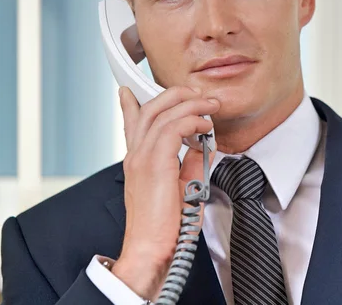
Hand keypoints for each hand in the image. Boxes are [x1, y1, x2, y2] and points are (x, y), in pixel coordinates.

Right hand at [111, 86, 218, 300]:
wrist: (152, 250)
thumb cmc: (166, 226)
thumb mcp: (182, 188)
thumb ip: (190, 164)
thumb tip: (203, 146)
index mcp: (138, 160)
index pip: (133, 123)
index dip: (132, 104)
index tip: (131, 91)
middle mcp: (136, 155)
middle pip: (150, 109)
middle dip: (176, 94)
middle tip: (197, 93)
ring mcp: (141, 158)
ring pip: (162, 114)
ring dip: (190, 104)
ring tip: (209, 105)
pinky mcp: (154, 164)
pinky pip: (173, 129)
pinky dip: (191, 122)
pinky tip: (204, 126)